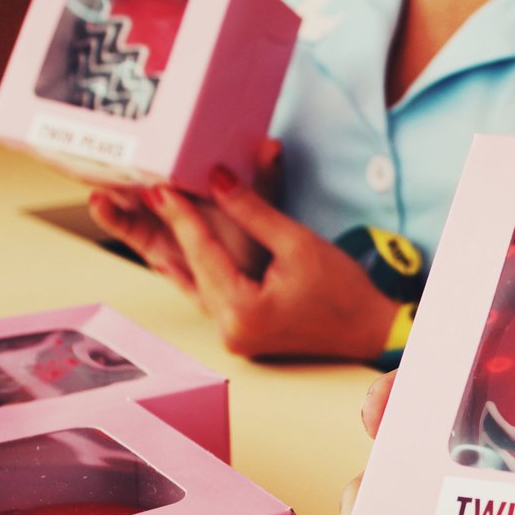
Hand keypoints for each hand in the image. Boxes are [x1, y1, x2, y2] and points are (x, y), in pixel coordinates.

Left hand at [90, 146, 398, 359]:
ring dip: (173, 246)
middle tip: (144, 190)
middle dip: (167, 227)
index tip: (160, 184)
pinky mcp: (239, 332)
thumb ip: (252, 210)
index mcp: (243, 312)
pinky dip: (193, 266)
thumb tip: (215, 179)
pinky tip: (175, 243)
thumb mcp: (298, 242)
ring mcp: (232, 335)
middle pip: (189, 268)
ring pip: (192, 282)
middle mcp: (229, 330)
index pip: (202, 253)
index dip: (180, 214)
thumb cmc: (343, 290)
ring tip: (150, 211)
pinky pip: (206, 294)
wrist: (370, 329)